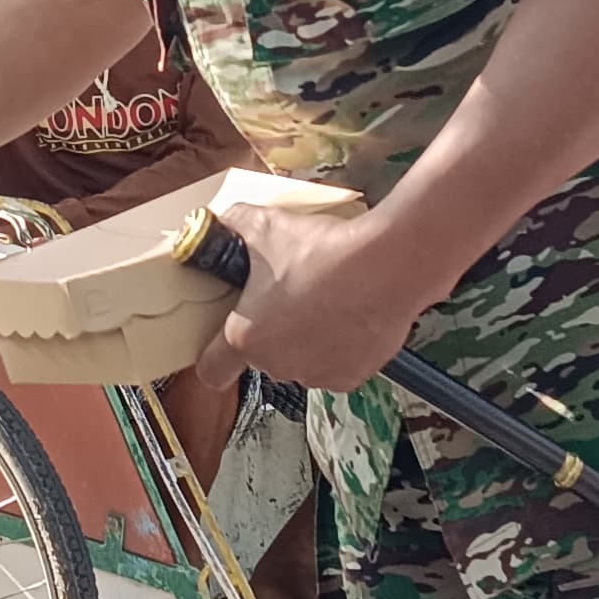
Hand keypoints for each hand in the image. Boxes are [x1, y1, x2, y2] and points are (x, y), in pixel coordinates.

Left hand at [196, 200, 427, 393]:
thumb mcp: (265, 226)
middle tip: (286, 296)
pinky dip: (339, 346)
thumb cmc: (322, 251)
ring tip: (323, 301)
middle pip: (263, 357)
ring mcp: (317, 374)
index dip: (212, 358)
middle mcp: (278, 365)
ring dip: (305, 340)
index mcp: (246, 337)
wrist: (387, 265)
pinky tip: (348, 315)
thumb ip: (232, 225)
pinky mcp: (352, 375)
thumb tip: (220, 222)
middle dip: (270, 332)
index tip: (222, 342)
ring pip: (300, 361)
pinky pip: (335, 364)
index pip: (211, 371)